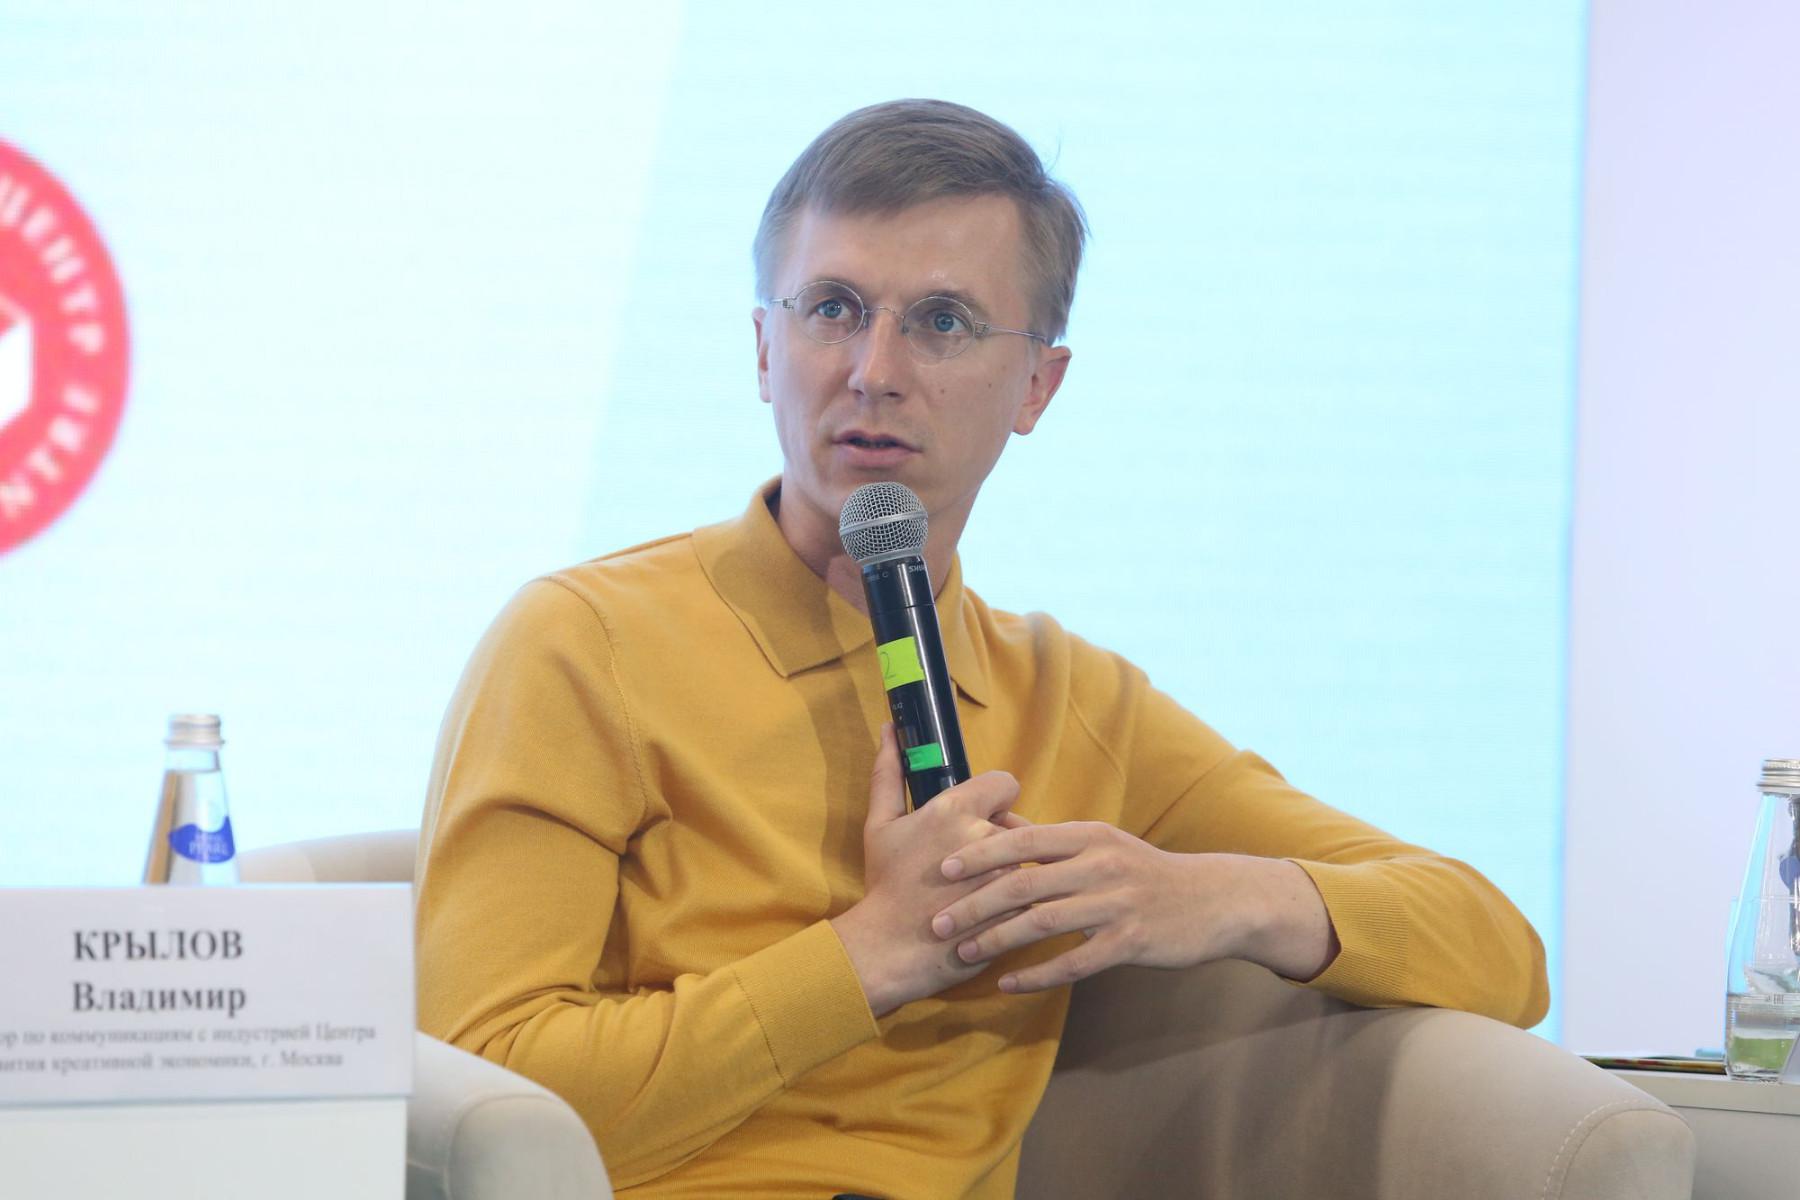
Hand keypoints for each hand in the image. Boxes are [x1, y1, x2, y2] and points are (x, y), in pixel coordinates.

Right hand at [829, 725, 1032, 1016]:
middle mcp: (985, 836)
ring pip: (1029, 861)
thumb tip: (890, 729)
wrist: (889, 949)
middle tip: (974, 866)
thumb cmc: (885, 885)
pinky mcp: (1020, 910)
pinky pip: (1034, 895)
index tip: (980, 817)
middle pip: (1019, 824)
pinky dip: (1020, 903)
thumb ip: (889, 773)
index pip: (1005, 783)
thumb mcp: (881, 825)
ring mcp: (1006, 874)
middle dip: (1004, 840)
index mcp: (955, 810)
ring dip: (1013, 872)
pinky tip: (994, 913)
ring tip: (982, 893)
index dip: (995, 799)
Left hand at [928, 822, 1339, 993]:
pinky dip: (1037, 974)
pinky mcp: (1131, 942)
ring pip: (1044, 923)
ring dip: (998, 940)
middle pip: (1025, 883)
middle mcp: (1101, 864)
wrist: (1215, 901)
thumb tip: (997, 824)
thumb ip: (1051, 841)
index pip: (1023, 840)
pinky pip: (1075, 962)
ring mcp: (1117, 904)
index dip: (979, 854)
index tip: (941, 868)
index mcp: (1089, 835)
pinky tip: (1009, 984)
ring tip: (963, 953)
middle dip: (975, 904)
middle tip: (937, 922)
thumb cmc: (1146, 872)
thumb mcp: (1102, 843)